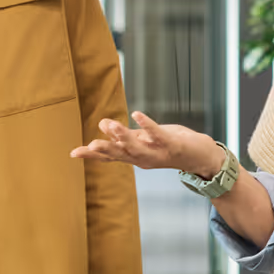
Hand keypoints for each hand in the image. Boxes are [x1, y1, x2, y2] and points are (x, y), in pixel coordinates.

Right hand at [70, 112, 217, 175]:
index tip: (73, 153)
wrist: (200, 156)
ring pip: (137, 147)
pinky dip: (147, 125)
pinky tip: (137, 114)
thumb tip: (101, 123)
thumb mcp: (144, 141)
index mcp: (134, 157)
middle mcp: (143, 158)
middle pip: (121, 155)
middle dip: (105, 150)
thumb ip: (124, 136)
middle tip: (89, 146)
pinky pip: (158, 134)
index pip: (110, 157)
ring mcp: (158, 153)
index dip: (92, 156)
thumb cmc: (169, 145)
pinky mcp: (172, 144)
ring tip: (109, 125)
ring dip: (123, 137)